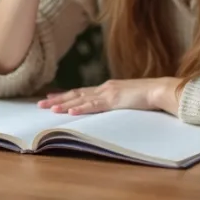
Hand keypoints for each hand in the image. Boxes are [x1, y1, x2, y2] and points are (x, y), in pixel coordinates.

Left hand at [38, 78, 181, 115]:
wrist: (159, 89)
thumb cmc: (147, 95)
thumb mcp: (127, 98)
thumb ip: (117, 100)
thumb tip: (112, 105)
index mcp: (107, 88)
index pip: (81, 91)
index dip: (65, 94)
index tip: (51, 96)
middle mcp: (104, 88)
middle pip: (76, 94)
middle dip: (58, 99)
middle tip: (40, 104)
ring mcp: (108, 93)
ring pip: (81, 99)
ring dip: (64, 104)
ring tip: (49, 109)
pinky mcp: (114, 100)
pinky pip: (94, 106)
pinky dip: (81, 108)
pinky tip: (70, 111)